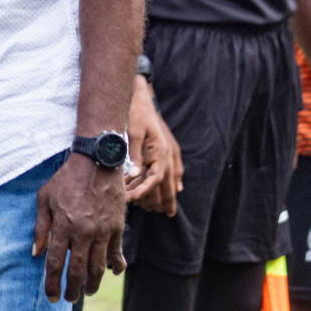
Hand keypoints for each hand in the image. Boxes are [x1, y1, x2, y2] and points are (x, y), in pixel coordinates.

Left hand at [34, 153, 126, 302]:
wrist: (96, 161)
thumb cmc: (66, 178)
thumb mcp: (45, 198)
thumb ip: (41, 227)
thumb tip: (36, 252)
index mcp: (63, 226)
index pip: (56, 263)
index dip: (52, 284)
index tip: (52, 297)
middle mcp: (83, 232)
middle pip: (78, 271)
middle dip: (73, 289)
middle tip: (70, 299)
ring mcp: (103, 231)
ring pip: (99, 267)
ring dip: (93, 283)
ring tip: (88, 291)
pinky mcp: (117, 226)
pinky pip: (116, 252)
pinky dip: (115, 265)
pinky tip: (112, 273)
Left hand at [126, 78, 182, 214]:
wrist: (143, 96)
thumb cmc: (137, 112)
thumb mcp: (133, 132)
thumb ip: (135, 154)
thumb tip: (135, 174)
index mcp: (160, 151)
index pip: (155, 179)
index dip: (144, 191)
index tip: (134, 199)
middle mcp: (168, 153)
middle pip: (168, 183)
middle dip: (163, 200)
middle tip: (162, 214)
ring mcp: (170, 151)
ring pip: (171, 177)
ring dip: (166, 191)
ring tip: (164, 207)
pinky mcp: (168, 147)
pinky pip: (174, 168)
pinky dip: (174, 179)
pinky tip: (178, 187)